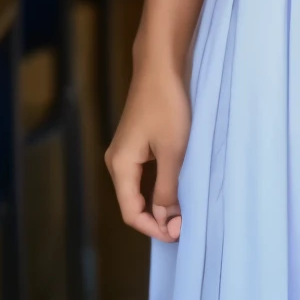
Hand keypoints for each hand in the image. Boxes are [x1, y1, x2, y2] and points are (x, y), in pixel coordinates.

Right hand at [105, 61, 191, 241]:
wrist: (160, 66)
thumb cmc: (167, 106)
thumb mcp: (172, 151)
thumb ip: (167, 189)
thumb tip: (166, 221)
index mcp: (120, 166)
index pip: (131, 213)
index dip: (154, 228)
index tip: (179, 233)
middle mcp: (116, 161)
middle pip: (132, 203)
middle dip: (156, 218)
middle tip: (183, 223)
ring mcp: (124, 150)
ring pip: (138, 189)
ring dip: (158, 202)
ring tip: (182, 209)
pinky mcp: (135, 141)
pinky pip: (143, 174)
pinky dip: (157, 185)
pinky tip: (175, 185)